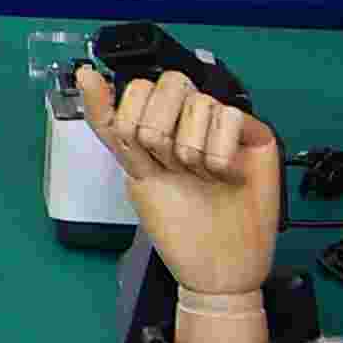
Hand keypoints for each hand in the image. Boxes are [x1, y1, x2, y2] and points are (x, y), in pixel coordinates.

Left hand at [76, 67, 284, 308]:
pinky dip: (220, 155)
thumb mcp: (133, 171)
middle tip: (172, 168)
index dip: (132, 120)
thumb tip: (86, 73)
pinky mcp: (256, 136)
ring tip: (202, 178)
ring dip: (191, 150)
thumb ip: (110, 123)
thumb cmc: (179, 228)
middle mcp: (192, 121)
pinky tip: (225, 177)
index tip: (141, 154)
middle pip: (169, 84)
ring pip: (199, 102)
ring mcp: (224, 127)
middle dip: (159, 133)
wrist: (216, 268)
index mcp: (159, 126)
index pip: (138, 89)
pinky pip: (230, 116)